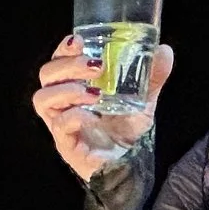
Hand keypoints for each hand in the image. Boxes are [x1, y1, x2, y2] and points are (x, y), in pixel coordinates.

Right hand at [32, 34, 174, 181]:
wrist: (130, 169)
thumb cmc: (127, 134)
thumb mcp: (143, 100)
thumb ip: (152, 77)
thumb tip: (164, 50)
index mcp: (74, 89)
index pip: (57, 62)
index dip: (63, 50)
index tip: (79, 40)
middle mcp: (63, 106)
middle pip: (46, 76)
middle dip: (67, 65)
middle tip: (95, 66)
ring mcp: (62, 126)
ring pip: (43, 99)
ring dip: (67, 89)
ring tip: (94, 92)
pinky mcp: (67, 146)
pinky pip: (60, 127)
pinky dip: (75, 116)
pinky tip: (93, 116)